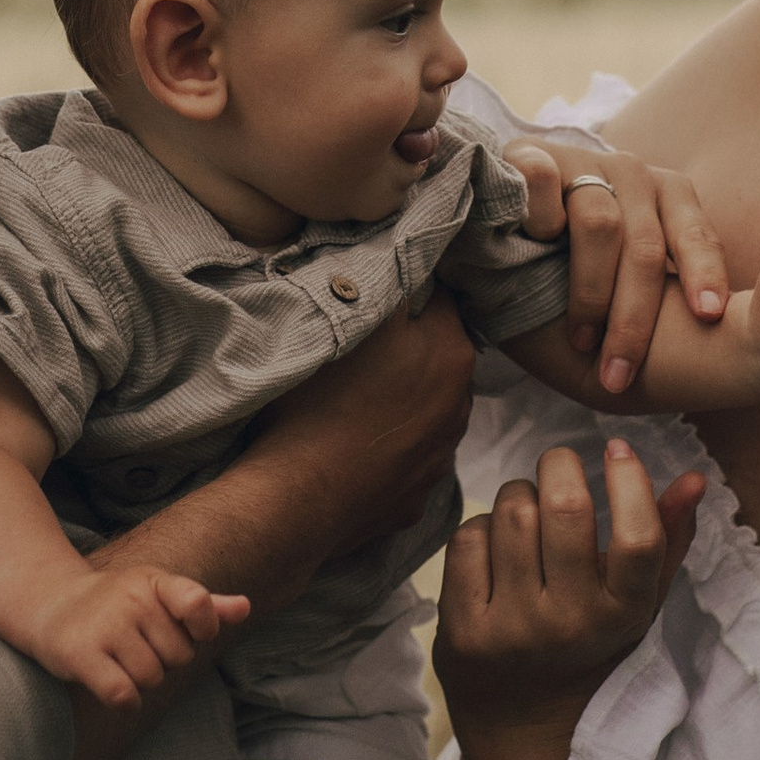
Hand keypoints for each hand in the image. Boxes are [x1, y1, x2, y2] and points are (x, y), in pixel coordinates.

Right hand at [35, 560, 249, 712]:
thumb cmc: (116, 604)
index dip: (202, 628)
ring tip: (118, 659)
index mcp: (154, 581)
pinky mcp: (82, 655)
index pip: (199, 604)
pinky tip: (111, 684)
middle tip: (134, 644)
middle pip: (179, 657)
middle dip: (162, 660)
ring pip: (152, 679)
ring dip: (140, 680)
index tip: (185, 630)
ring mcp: (106, 626)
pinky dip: (124, 701)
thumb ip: (204, 605)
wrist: (50, 605)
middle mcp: (131, 599)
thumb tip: (246, 608)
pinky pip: (124, 696)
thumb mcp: (158, 594)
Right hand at [243, 293, 476, 559]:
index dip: (412, 292)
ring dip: (404, 401)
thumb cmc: (319, 403)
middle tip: (365, 350)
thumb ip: (388, 287)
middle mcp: (461, 405)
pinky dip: (390, 450)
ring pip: (427, 410)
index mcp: (451, 353)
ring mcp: (441, 457)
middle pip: (438, 358)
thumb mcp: (350, 324)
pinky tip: (354, 448)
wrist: (299, 498)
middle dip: (412, 350)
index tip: (384, 294)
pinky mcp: (417, 497)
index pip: (442, 300)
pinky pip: (407, 459)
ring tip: (355, 404)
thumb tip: (406, 261)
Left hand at [436, 439, 703, 759]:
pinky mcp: (462, 632)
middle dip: (561, 467)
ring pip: (511, 512)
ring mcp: (513, 630)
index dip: (631, 483)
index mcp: (623, 616)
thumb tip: (694, 477)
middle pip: (565, 508)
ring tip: (529, 516)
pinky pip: (467, 537)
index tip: (620, 451)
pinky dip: (482, 529)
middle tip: (562, 468)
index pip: (638, 539)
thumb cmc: (590, 645)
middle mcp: (570, 625)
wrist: (524, 725)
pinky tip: (496, 551)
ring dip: (520, 497)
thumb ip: (668, 538)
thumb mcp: (637, 602)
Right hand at [502, 134, 726, 397]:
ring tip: (580, 341)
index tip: (708, 317)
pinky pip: (542, 183)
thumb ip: (659, 290)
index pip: (697, 236)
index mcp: (667, 196)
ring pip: (599, 224)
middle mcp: (631, 174)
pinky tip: (533, 245)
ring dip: (590, 292)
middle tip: (619, 375)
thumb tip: (712, 332)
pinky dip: (540, 218)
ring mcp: (582, 161)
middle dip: (634, 318)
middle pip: (645, 246)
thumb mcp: (624, 271)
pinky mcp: (531, 154)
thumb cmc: (568, 257)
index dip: (705, 275)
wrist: (494, 208)